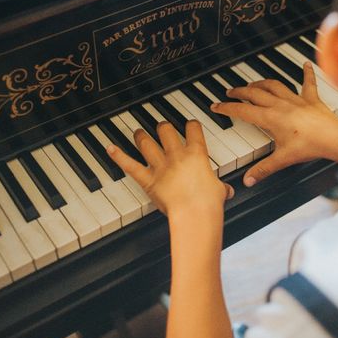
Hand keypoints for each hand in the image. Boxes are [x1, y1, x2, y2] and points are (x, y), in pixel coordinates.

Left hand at [107, 120, 232, 218]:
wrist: (195, 213)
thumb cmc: (209, 203)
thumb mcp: (220, 191)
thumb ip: (221, 188)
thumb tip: (227, 192)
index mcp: (197, 153)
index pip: (193, 129)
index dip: (191, 125)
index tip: (190, 125)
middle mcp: (177, 154)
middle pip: (166, 130)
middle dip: (163, 126)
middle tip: (162, 127)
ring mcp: (161, 166)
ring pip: (146, 143)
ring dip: (140, 136)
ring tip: (138, 132)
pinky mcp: (148, 179)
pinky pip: (130, 165)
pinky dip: (118, 156)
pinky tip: (110, 148)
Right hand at [211, 62, 337, 185]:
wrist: (333, 138)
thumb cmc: (309, 146)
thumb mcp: (282, 159)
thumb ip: (263, 169)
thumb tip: (248, 180)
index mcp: (270, 118)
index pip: (242, 111)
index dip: (226, 108)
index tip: (216, 106)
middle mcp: (280, 105)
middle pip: (254, 94)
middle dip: (239, 92)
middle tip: (230, 92)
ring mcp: (296, 99)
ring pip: (274, 86)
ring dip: (261, 83)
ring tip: (253, 83)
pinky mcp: (311, 99)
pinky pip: (308, 83)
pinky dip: (306, 73)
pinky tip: (305, 64)